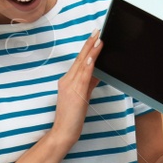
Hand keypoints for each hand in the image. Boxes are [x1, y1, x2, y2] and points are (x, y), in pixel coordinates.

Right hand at [50, 31, 101, 147]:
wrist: (63, 132)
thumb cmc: (71, 117)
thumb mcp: (82, 97)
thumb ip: (89, 83)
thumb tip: (98, 72)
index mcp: (67, 81)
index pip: (79, 61)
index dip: (87, 47)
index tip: (94, 37)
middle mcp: (67, 81)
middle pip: (79, 58)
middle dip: (89, 43)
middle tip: (97, 30)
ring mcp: (70, 86)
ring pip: (82, 64)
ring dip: (91, 51)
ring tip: (99, 39)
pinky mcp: (75, 94)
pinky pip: (83, 77)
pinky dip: (87, 65)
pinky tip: (92, 57)